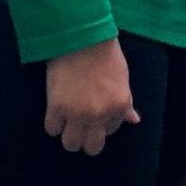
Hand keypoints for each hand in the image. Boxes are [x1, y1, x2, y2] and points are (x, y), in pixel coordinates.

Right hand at [45, 40, 137, 155]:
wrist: (81, 37)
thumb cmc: (105, 54)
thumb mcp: (122, 79)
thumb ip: (126, 104)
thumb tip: (134, 121)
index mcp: (119, 107)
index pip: (111, 131)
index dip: (102, 123)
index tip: (95, 113)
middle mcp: (100, 115)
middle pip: (92, 148)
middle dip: (86, 139)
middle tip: (79, 127)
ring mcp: (77, 113)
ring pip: (70, 144)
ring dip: (68, 135)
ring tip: (66, 122)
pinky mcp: (56, 107)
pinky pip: (52, 129)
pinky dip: (53, 123)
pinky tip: (55, 113)